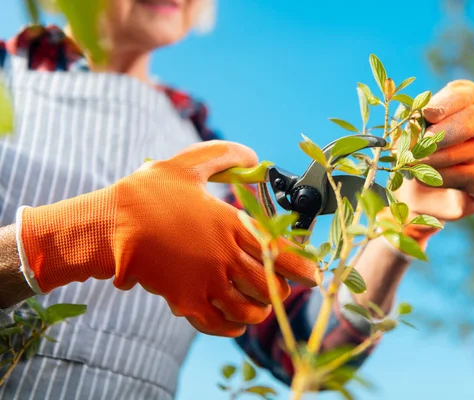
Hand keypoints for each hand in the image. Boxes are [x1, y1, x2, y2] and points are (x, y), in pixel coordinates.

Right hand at [17, 141, 316, 336]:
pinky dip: (232, 326)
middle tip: (283, 288)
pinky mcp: (185, 302)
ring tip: (261, 306)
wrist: (108, 226)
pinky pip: (219, 324)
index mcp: (229, 225)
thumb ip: (224, 157)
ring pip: (248, 309)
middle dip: (281, 290)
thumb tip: (254, 157)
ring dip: (259, 309)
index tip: (313, 276)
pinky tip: (236, 322)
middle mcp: (224, 257)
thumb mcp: (186, 164)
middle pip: (269, 285)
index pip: (278, 252)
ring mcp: (205, 283)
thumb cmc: (147, 193)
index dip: (302, 268)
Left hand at [381, 80, 473, 249]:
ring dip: (438, 158)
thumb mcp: (406, 139)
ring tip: (414, 164)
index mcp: (461, 107)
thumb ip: (413, 128)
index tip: (427, 113)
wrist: (412, 197)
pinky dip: (446, 177)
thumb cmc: (409, 158)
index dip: (449, 101)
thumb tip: (416, 125)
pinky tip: (429, 180)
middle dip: (449, 130)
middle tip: (424, 141)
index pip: (467, 93)